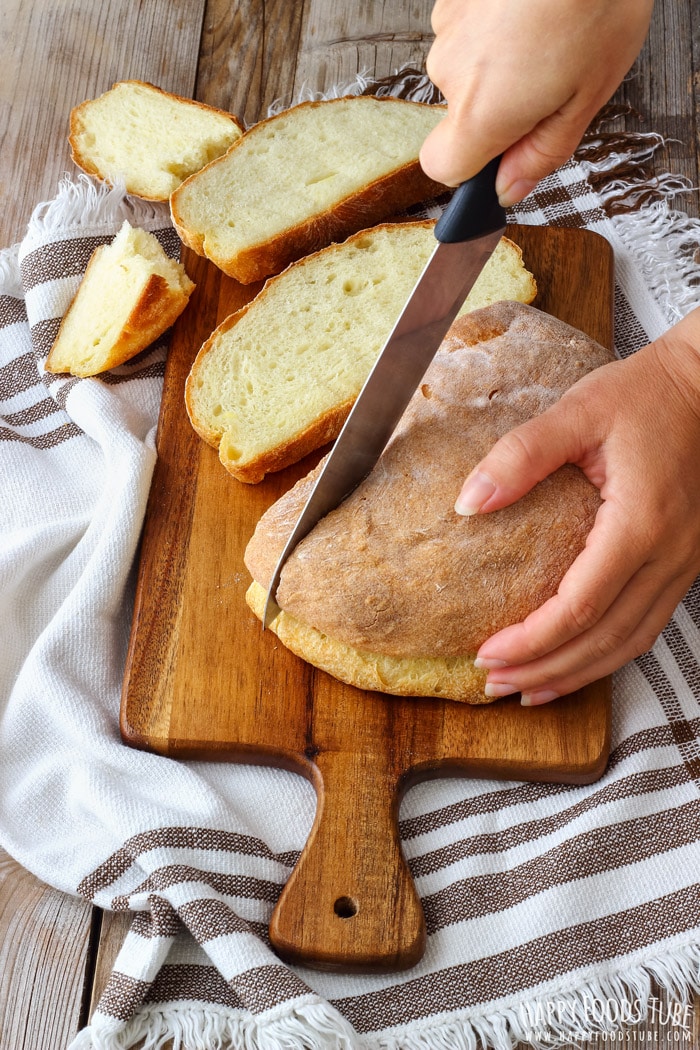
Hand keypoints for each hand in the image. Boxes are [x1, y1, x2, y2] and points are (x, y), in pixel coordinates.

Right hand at [420, 0, 653, 203]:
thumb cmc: (597, 4)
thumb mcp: (587, 98)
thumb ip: (540, 152)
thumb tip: (508, 189)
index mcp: (483, 110)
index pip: (442, 166)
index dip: (471, 169)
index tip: (503, 158)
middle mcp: (452, 71)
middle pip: (461, 114)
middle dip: (500, 108)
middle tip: (552, 81)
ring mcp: (448, 27)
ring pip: (466, 69)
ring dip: (500, 65)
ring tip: (548, 36)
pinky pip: (468, 31)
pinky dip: (495, 30)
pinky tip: (531, 11)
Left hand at [454, 309, 699, 703]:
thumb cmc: (644, 396)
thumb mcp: (577, 413)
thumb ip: (520, 456)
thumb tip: (468, 502)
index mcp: (640, 523)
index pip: (579, 607)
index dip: (530, 640)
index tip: (486, 653)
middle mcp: (669, 555)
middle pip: (603, 640)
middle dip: (545, 670)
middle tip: (494, 683)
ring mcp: (683, 565)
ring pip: (629, 644)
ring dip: (576, 674)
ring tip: (526, 689)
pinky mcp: (684, 564)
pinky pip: (646, 626)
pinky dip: (606, 654)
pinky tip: (575, 662)